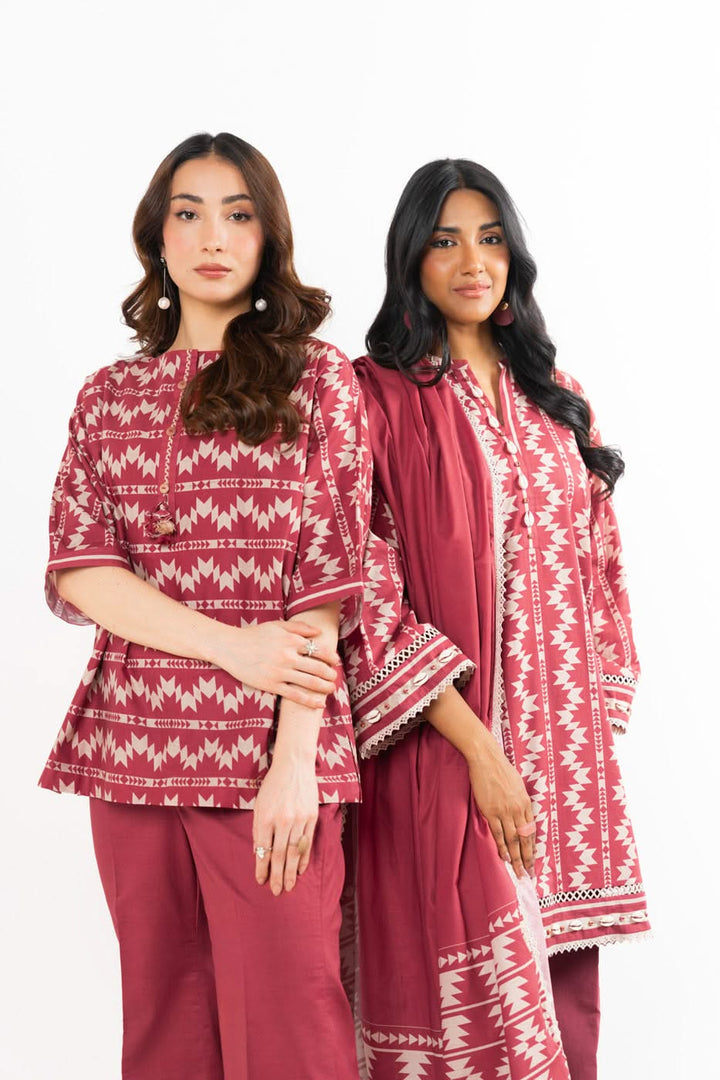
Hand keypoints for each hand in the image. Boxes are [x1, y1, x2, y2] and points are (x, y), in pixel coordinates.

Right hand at [214, 619, 338, 707]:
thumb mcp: (277, 625)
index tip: (336, 662)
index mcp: (291, 640)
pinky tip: (319, 703)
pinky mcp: (272, 685)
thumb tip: (318, 632)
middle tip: (335, 677)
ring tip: (331, 689)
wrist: (230, 647)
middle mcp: (288, 656)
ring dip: (325, 687)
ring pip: (310, 683)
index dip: (331, 657)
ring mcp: (280, 672)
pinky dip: (310, 700)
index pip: (319, 650)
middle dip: (330, 674)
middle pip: (318, 668)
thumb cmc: (254, 635)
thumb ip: (299, 627)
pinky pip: (295, 695)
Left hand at [253, 757, 318, 894]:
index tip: (260, 881)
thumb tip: (260, 853)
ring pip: (294, 852)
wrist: (293, 766)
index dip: (261, 867)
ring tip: (288, 887)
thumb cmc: (273, 786)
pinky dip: (303, 858)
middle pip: (279, 855)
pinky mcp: (311, 817)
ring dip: (291, 872)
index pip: (263, 850)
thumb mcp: (259, 805)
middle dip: (276, 876)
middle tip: (276, 892)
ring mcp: (299, 819)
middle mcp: (282, 820)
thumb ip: (260, 828)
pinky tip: (300, 870)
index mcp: (265, 818)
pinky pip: (307, 842)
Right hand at [466, 738, 535, 879]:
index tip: (533, 860)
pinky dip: (502, 847)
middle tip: (530, 874)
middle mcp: (518, 809)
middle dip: (528, 858)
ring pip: (513, 840)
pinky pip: (498, 834)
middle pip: (525, 839)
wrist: (486, 759)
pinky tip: (505, 858)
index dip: (532, 848)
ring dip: (516, 858)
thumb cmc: (501, 769)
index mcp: (526, 803)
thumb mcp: (518, 785)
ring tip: (519, 872)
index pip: (532, 831)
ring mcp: (505, 811)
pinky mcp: (491, 812)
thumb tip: (521, 813)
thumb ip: (520, 801)